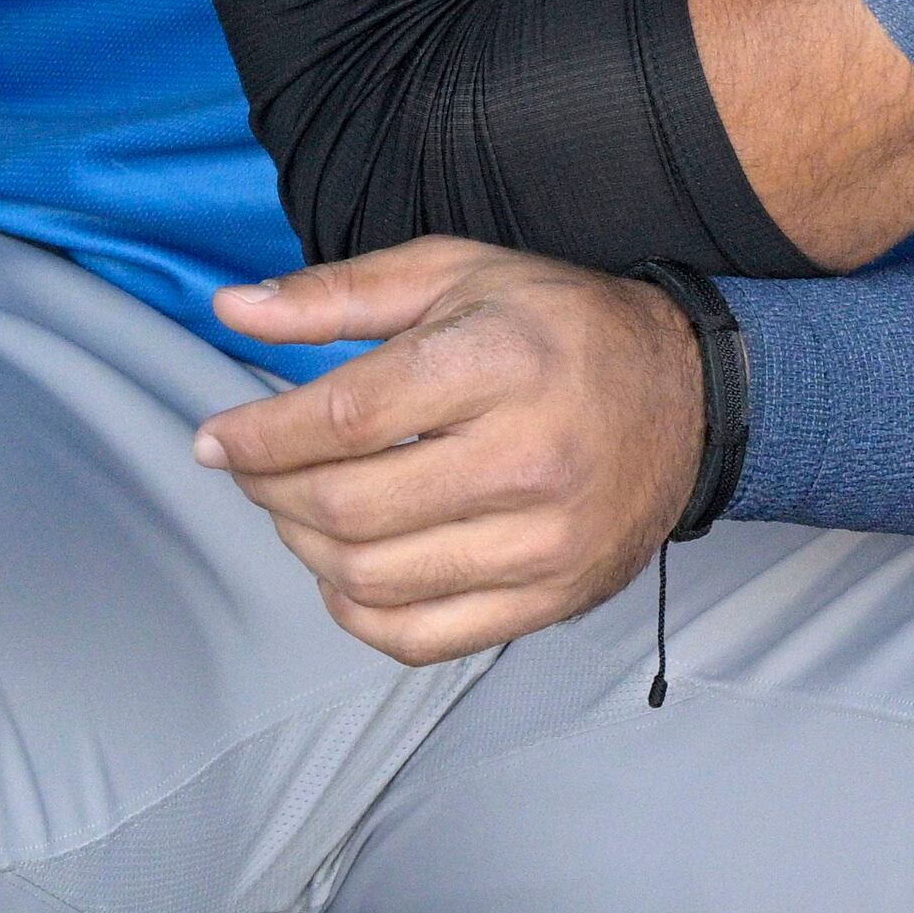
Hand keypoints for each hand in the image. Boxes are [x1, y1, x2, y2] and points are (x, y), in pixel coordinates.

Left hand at [194, 239, 699, 663]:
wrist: (695, 398)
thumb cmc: (562, 329)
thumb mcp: (460, 275)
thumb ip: (341, 293)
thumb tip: (230, 311)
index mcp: (505, 361)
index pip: (345, 417)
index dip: (257, 435)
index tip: (218, 438)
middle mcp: (531, 457)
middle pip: (346, 504)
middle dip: (270, 490)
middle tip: (257, 469)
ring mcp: (547, 540)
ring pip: (370, 577)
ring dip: (305, 547)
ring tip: (302, 509)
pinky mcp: (554, 597)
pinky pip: (419, 637)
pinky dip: (357, 612)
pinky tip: (349, 569)